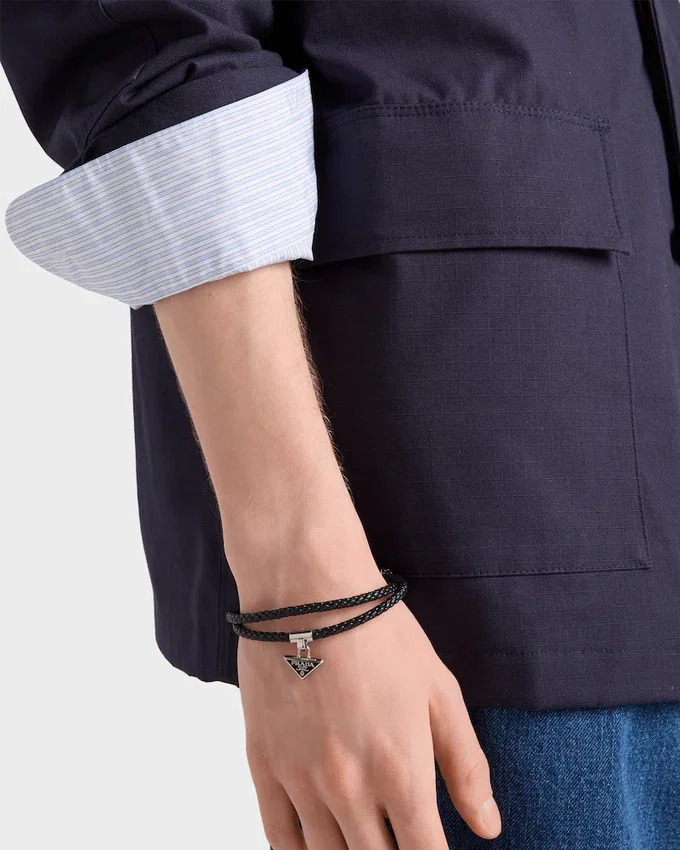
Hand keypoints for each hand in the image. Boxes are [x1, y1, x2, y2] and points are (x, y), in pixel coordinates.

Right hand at [237, 578, 501, 848]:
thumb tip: (488, 827)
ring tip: (362, 842)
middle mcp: (351, 789)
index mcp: (401, 773)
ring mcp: (301, 781)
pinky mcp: (264, 764)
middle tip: (397, 839)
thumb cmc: (380, 634)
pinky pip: (277, 838)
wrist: (309, 593)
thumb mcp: (440, 691)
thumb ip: (466, 764)